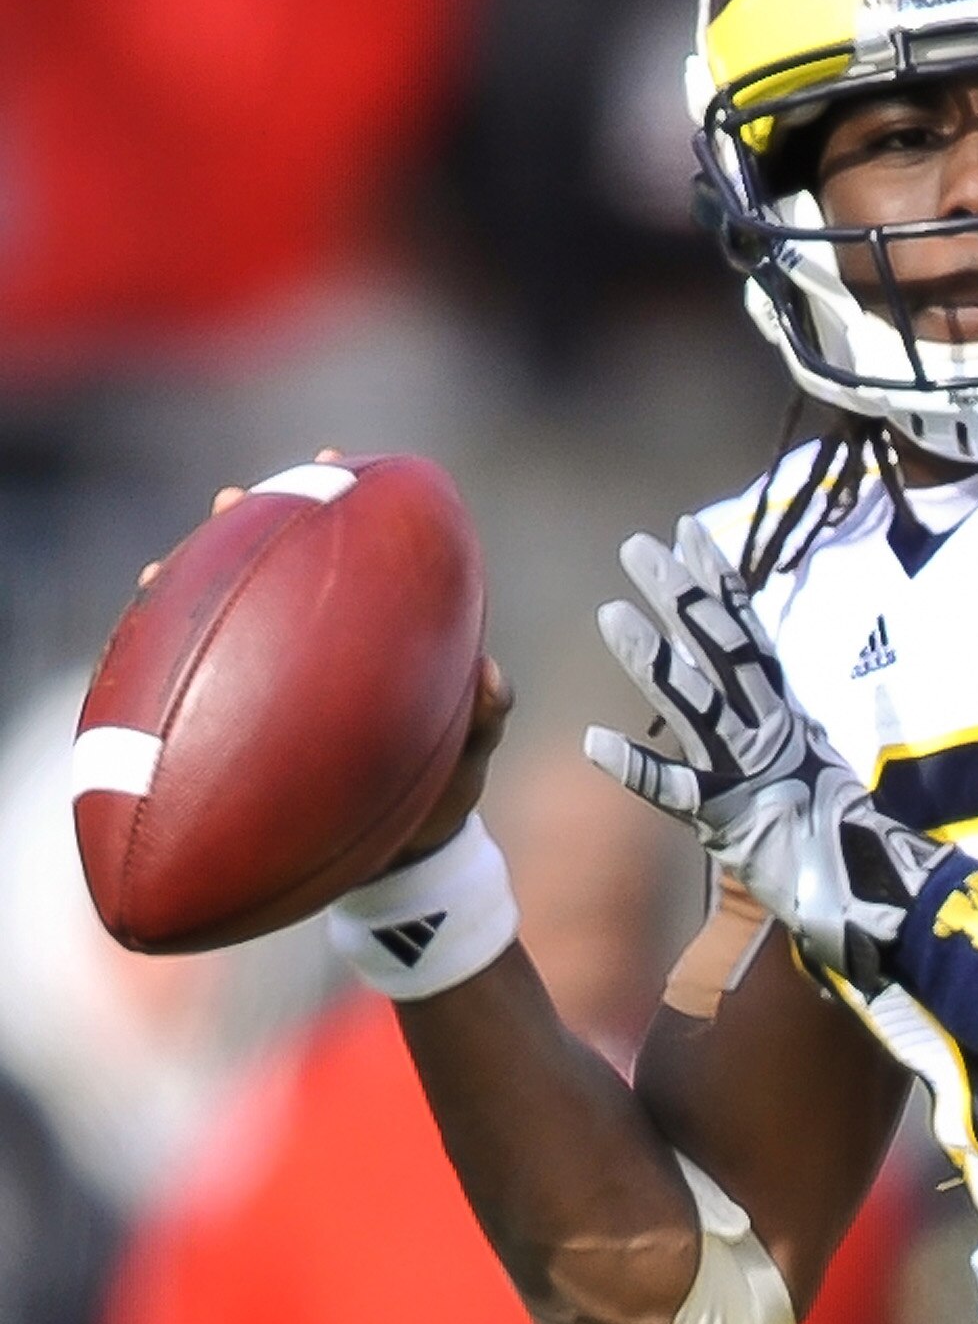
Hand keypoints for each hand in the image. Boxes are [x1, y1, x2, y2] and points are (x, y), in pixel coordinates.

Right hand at [139, 450, 514, 868]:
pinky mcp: (246, 726)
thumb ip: (487, 717)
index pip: (359, 552)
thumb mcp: (469, 758)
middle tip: (233, 500)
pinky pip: (202, 691)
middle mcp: (325, 645)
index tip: (330, 461)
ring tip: (159, 568)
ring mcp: (280, 683)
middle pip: (283, 565)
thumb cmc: (440, 796)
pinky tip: (140, 656)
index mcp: (382, 636)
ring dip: (194, 589)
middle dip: (255, 525)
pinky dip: (171, 670)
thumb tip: (491, 678)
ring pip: (231, 618)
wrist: (402, 862)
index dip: (342, 498)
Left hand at [588, 519, 947, 990]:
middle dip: (678, 597)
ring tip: (610, 615)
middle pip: (719, 651)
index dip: (717, 584)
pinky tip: (594, 743)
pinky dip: (638, 768)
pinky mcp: (732, 821)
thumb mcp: (812, 770)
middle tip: (637, 548)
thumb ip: (788, 735)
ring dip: (651, 660)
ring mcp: (750, 771)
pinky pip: (677, 792)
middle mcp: (768, 731)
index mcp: (787, 716)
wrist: (873, 894)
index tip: (689, 534)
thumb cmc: (840, 841)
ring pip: (694, 704)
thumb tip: (777, 703)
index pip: (747, 636)